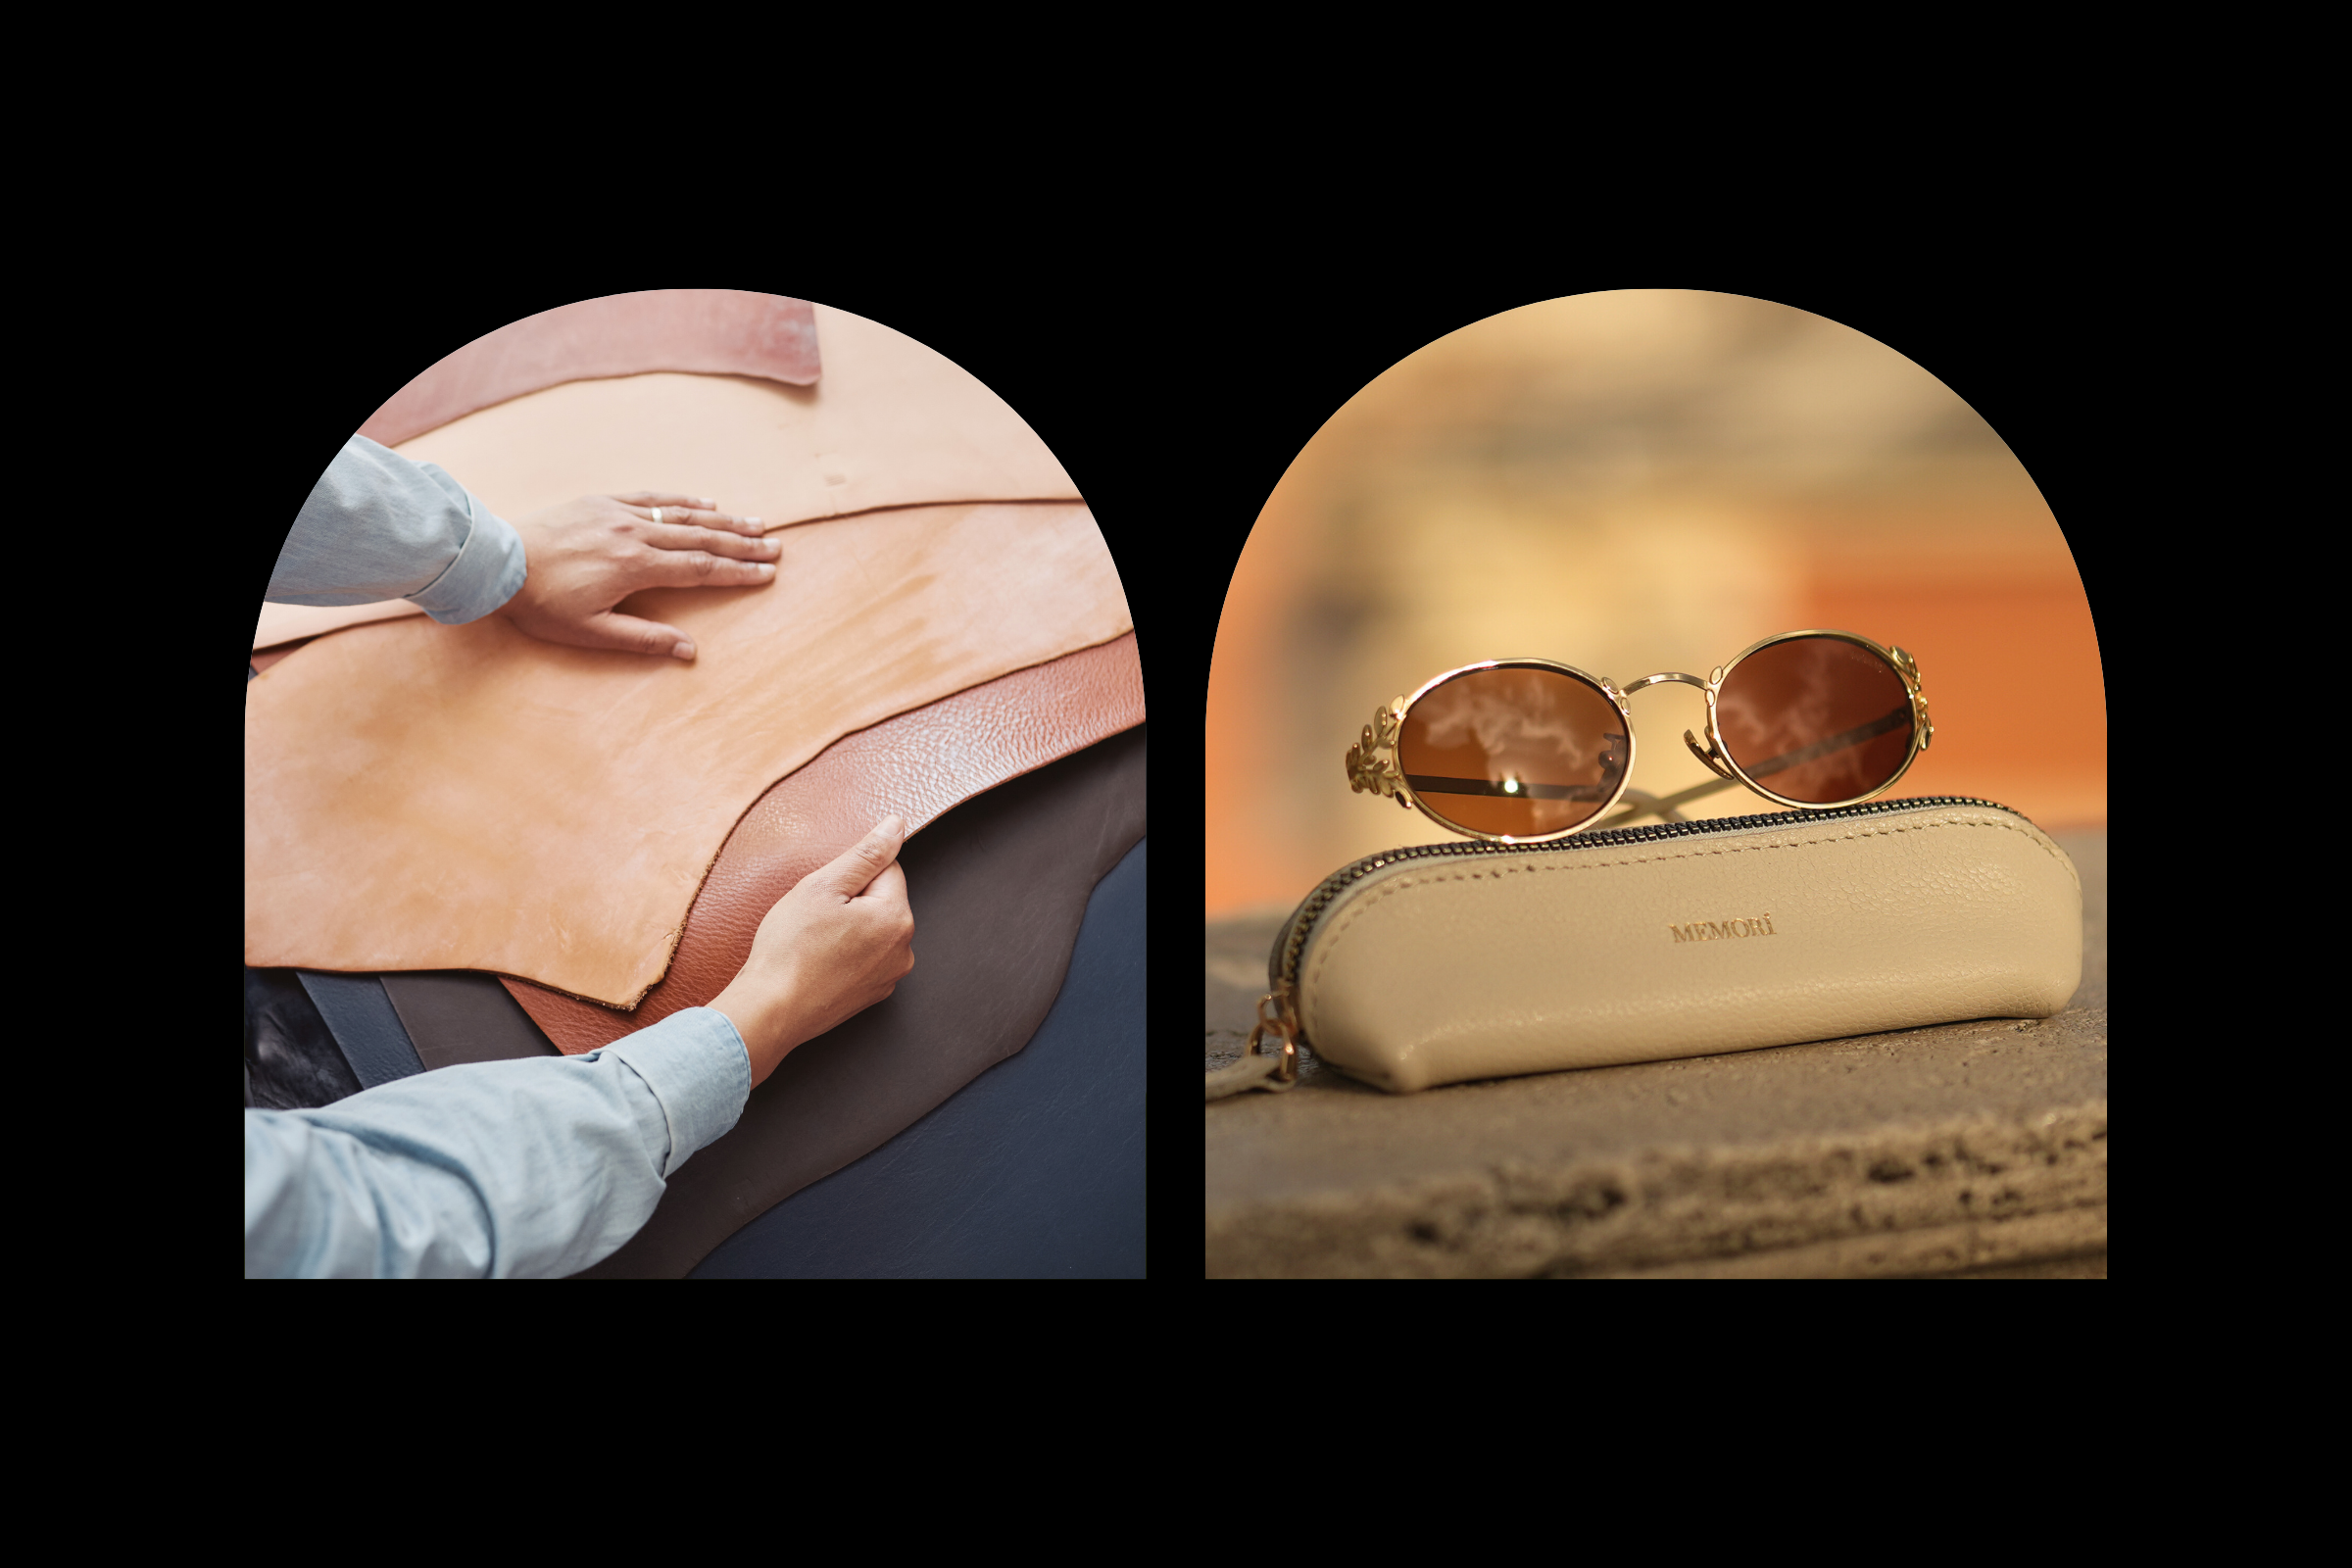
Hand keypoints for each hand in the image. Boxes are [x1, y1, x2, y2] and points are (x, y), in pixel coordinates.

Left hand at [498, 491, 779, 659]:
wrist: (497, 562)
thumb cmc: (541, 603)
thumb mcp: (590, 633)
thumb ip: (643, 639)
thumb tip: (689, 652)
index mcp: (636, 568)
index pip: (701, 570)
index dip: (737, 573)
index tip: (767, 574)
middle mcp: (635, 535)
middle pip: (702, 538)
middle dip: (743, 544)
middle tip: (776, 547)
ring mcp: (619, 514)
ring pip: (682, 515)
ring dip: (723, 519)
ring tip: (756, 522)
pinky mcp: (602, 501)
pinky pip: (651, 497)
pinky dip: (682, 500)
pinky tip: (705, 501)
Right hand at [709, 818, 915, 1087]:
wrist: (771, 1010)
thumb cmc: (790, 948)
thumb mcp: (823, 886)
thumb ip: (866, 854)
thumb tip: (896, 824)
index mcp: (896, 918)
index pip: (886, 869)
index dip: (850, 874)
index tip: (825, 894)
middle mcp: (904, 949)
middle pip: (881, 900)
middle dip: (851, 900)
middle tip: (815, 917)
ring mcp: (890, 976)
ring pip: (872, 929)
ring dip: (849, 926)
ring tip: (814, 941)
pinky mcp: (873, 994)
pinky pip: (865, 957)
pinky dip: (845, 953)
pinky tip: (818, 962)